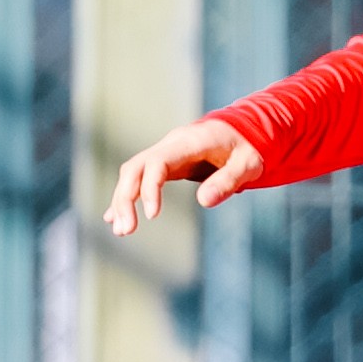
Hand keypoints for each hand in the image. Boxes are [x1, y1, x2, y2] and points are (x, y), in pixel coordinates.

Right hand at [104, 115, 262, 234]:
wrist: (243, 130)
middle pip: (134, 168)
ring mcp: (164, 153)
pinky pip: (139, 178)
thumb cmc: (247, 147)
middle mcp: (169, 146)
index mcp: (188, 143)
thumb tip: (204, 202)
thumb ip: (228, 180)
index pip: (157, 162)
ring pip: (132, 174)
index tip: (152, 216)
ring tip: (122, 231)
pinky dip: (127, 197)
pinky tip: (114, 217)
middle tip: (126, 231)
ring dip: (122, 201)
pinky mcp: (164, 164)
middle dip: (124, 198)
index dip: (150, 188)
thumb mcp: (248, 163)